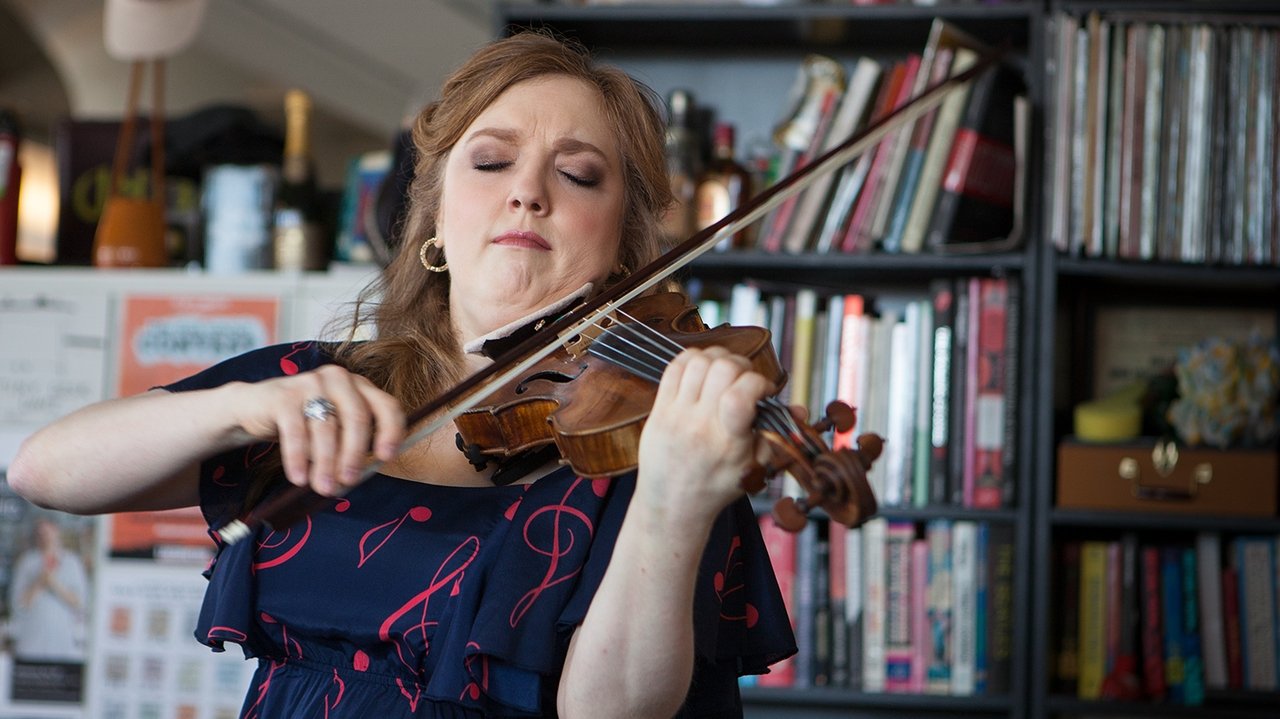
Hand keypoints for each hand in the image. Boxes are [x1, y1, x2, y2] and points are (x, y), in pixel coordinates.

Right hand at [231, 365, 405, 495]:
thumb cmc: (303, 422)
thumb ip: (350, 445)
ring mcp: (312, 383)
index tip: (386, 457)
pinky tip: (299, 477)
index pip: (386, 405)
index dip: (391, 431)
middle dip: (354, 454)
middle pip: (357, 417)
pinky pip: (296, 431)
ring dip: (325, 462)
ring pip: (326, 427)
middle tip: (348, 481)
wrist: (254, 408)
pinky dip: (298, 457)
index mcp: (359, 387)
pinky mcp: (284, 394)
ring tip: (323, 487)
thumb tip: (358, 477)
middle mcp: (339, 379)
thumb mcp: (333, 430)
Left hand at [635, 346, 773, 528]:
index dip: (758, 382)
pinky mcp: (659, 409)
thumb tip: (799, 410)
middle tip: (744, 379)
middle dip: (741, 365)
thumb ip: (776, 436)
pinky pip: (674, 367)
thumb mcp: (753, 468)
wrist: (672, 503)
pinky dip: (692, 360)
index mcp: (727, 441)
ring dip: (717, 358)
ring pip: (698, 361)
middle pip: (722, 368)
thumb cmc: (716, 486)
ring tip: (724, 373)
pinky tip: (703, 371)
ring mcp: (676, 414)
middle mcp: (701, 425)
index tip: (763, 390)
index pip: (740, 396)